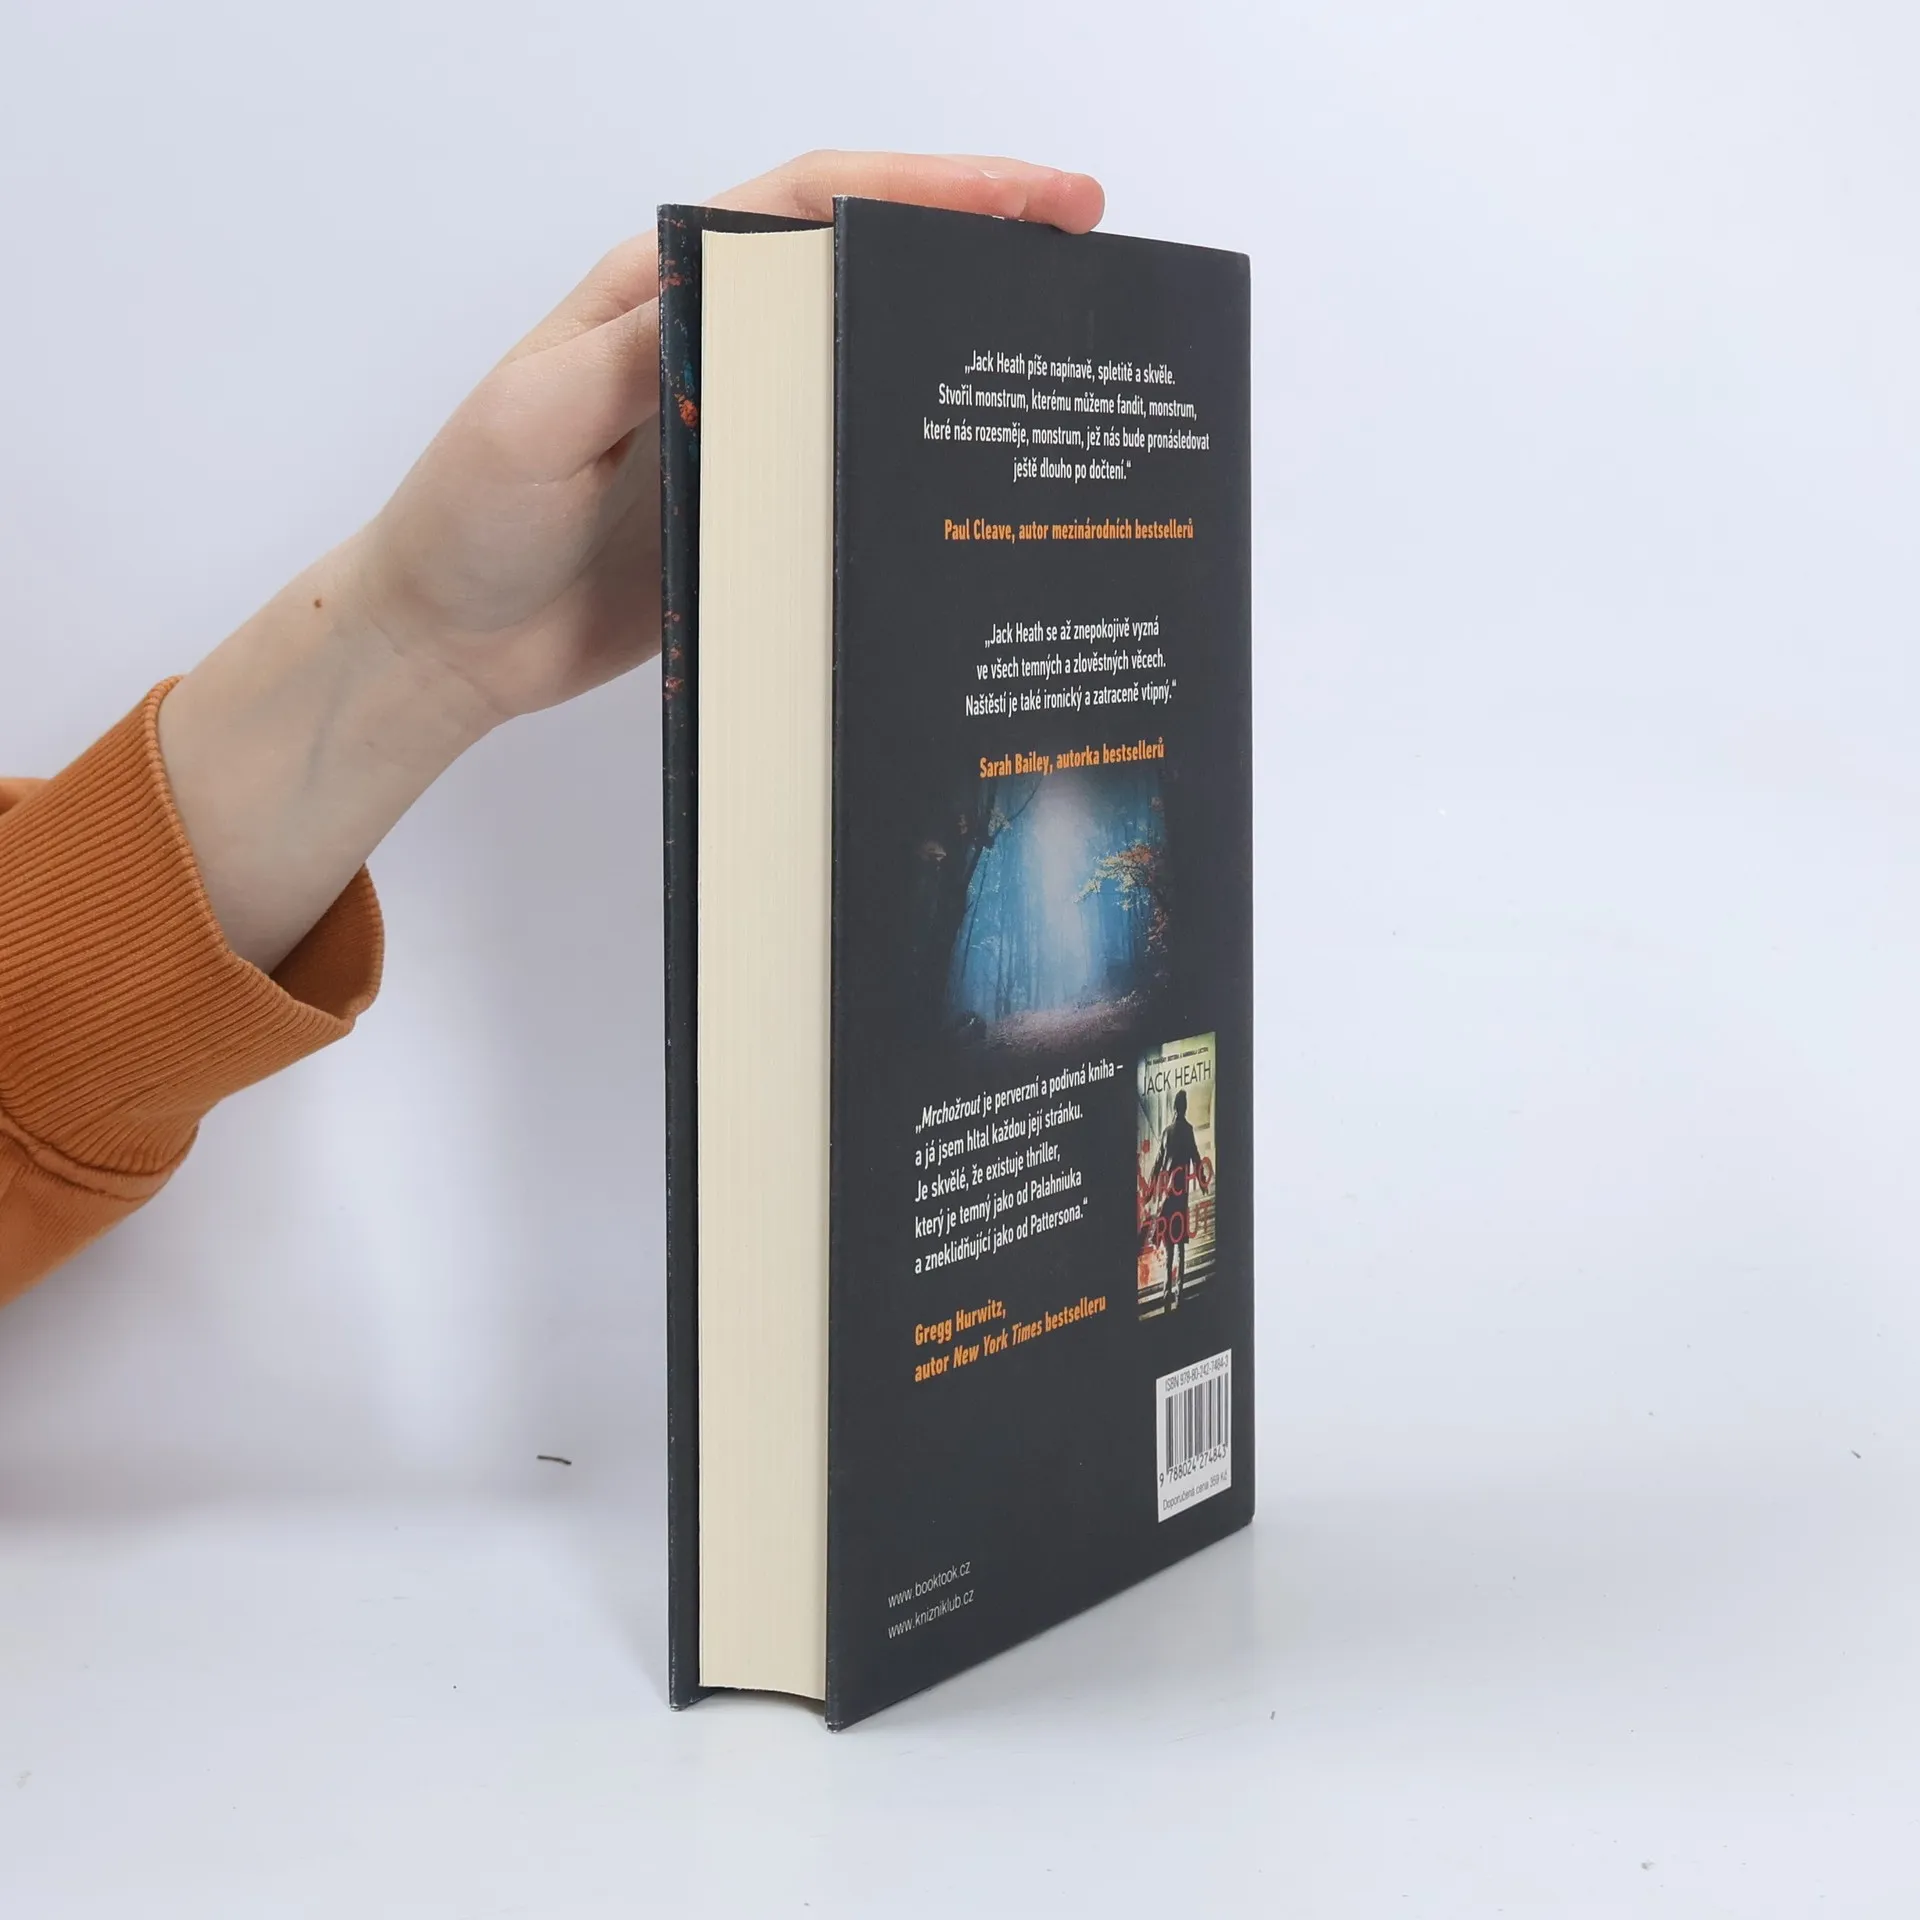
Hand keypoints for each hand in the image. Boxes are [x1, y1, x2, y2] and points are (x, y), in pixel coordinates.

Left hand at [157, 153, 1103, 971]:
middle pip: (868, 277)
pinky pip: (848, 480)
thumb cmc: (469, 515)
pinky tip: (972, 491)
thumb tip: (755, 303)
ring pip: (872, 375)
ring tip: (1057, 369)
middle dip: (978, 257)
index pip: (817, 207)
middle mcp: (721, 349)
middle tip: (1087, 270)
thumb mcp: (538, 414)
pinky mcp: (755, 518)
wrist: (450, 643)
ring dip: (957, 365)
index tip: (1041, 198)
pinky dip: (912, 474)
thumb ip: (642, 352)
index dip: (934, 188)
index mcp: (668, 291)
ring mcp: (745, 435)